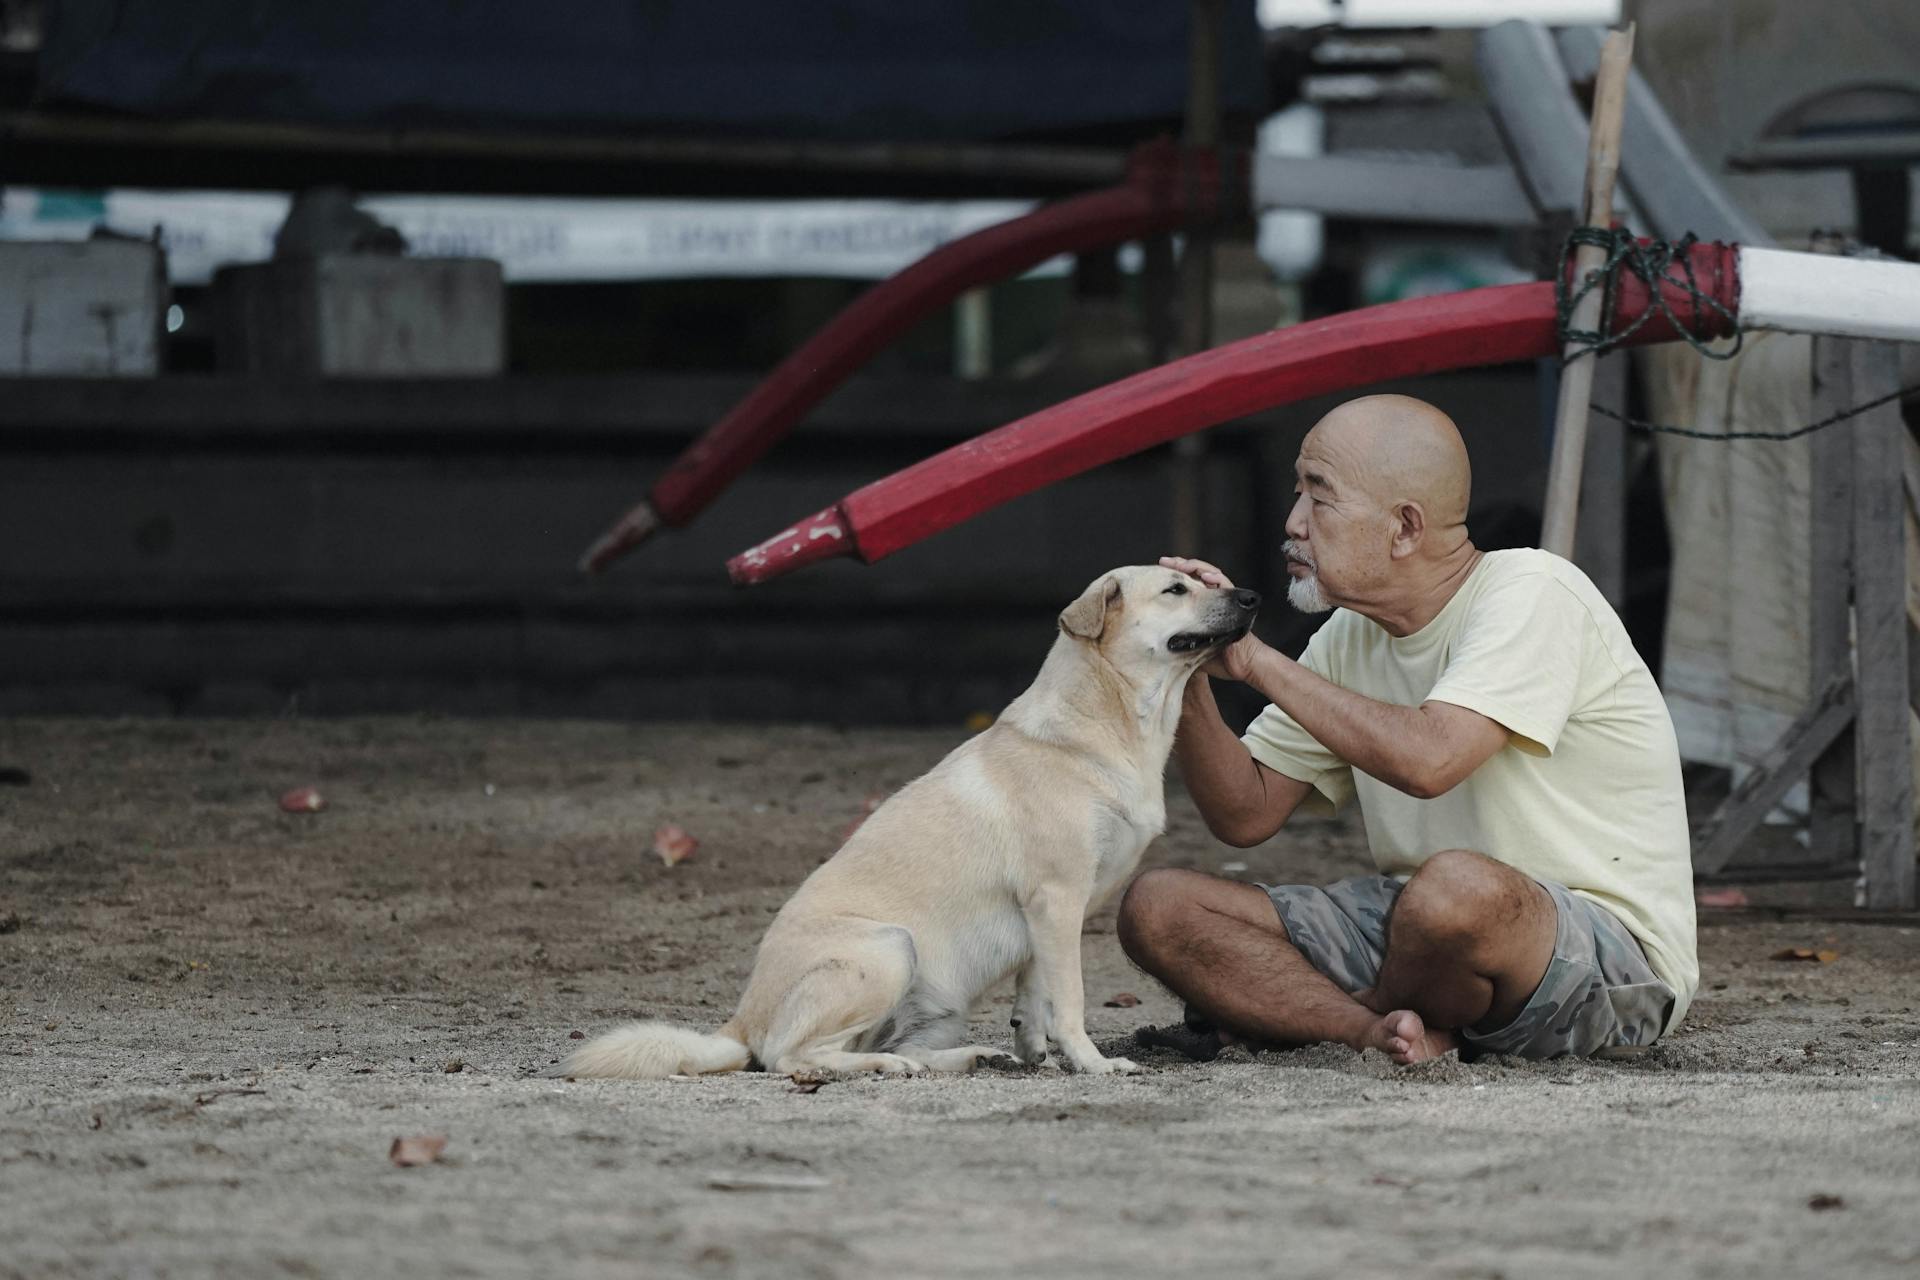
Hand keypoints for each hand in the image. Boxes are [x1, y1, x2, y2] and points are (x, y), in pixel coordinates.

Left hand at [1158, 556, 1264, 682]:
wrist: (1238, 663)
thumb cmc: (1212, 659)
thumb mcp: (1184, 644)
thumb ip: (1171, 633)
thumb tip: (1144, 631)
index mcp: (1196, 606)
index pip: (1181, 583)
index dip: (1168, 576)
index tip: (1153, 571)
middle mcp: (1210, 598)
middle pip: (1193, 574)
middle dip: (1178, 566)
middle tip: (1164, 562)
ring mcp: (1222, 596)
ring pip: (1207, 573)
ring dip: (1194, 567)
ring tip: (1181, 564)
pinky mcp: (1233, 599)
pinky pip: (1224, 582)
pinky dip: (1214, 577)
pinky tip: (1204, 577)